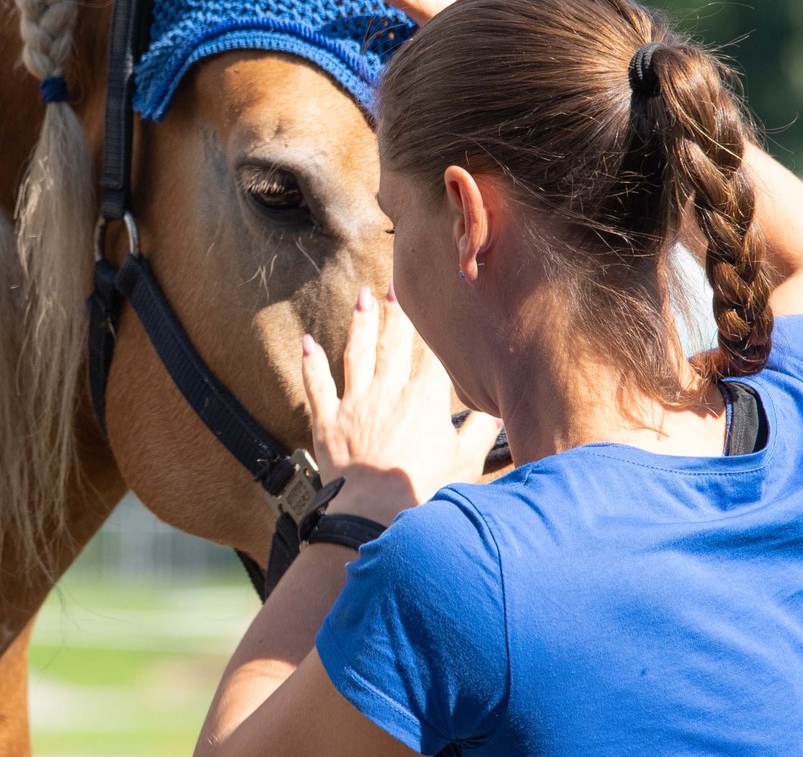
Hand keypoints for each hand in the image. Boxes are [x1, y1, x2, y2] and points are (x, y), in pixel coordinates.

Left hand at [301, 288, 502, 525]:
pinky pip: (317, 385)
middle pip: (394, 345)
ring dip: (359, 323)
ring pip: (357, 354)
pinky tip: (307, 342)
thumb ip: (479, 432)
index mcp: (424, 400)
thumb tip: (495, 413)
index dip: (435, 332)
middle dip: (395, 315)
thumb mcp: (464, 462)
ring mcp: (355, 404)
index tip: (437, 310)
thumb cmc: (423, 491)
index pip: (433, 357)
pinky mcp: (328, 421)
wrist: (375, 513)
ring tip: (361, 297)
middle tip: (394, 289)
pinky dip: (311, 363)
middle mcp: (389, 392)